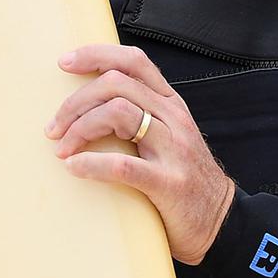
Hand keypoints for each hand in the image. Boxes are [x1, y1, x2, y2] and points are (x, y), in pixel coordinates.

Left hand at [47, 44, 235, 264]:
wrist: (223, 222)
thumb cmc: (184, 181)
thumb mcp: (169, 137)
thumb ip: (141, 117)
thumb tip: (89, 106)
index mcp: (171, 105)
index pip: (134, 61)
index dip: (96, 55)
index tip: (64, 63)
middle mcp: (174, 119)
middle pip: (116, 84)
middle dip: (75, 103)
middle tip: (54, 128)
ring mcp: (174, 149)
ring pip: (117, 113)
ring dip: (79, 129)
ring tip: (62, 150)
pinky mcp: (168, 183)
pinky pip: (122, 165)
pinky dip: (91, 164)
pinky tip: (74, 168)